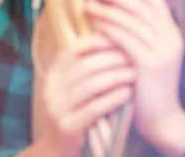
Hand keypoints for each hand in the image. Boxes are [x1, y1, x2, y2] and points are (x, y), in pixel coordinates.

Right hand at [41, 32, 133, 155]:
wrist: (61, 149)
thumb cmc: (77, 112)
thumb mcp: (75, 88)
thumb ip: (87, 68)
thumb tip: (111, 38)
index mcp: (53, 74)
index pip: (72, 50)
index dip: (95, 42)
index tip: (118, 38)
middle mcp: (50, 88)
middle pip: (82, 66)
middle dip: (109, 59)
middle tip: (132, 56)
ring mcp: (56, 108)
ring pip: (88, 86)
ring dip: (114, 78)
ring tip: (133, 73)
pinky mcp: (67, 126)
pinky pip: (93, 108)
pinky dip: (112, 99)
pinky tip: (127, 93)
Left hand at [86, 0, 184, 155]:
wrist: (158, 115)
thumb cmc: (145, 80)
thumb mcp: (146, 51)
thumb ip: (137, 30)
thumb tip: (113, 5)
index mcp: (172, 32)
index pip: (155, 0)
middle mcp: (171, 38)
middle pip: (139, 7)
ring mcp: (162, 51)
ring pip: (129, 21)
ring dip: (105, 10)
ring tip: (86, 4)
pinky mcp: (149, 64)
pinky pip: (124, 39)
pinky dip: (107, 28)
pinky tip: (93, 23)